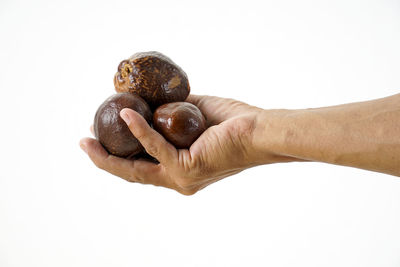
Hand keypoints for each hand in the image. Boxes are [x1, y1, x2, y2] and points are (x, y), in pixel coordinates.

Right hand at [79, 95, 291, 194]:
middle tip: (86, 143)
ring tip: (90, 138)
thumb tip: (155, 100)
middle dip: (106, 160)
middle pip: (133, 174)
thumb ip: (173, 113)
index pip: (143, 167)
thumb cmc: (234, 123)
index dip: (119, 156)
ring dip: (110, 154)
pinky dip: (140, 129)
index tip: (101, 140)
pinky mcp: (188, 167)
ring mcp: (182, 178)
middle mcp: (179, 180)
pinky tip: (127, 113)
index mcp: (181, 170)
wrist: (260, 130)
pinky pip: (156, 147)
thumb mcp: (195, 115)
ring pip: (136, 170)